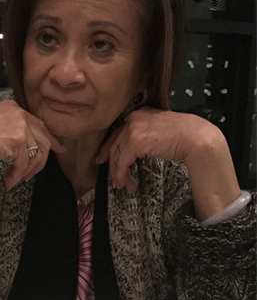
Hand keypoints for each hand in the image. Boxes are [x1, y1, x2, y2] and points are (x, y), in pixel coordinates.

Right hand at [0, 100, 65, 188]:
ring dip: (27, 170)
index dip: (50, 139)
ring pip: (37, 153)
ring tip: (16, 178)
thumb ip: (12, 130)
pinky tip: (9, 180)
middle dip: (41, 160)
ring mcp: (20, 125)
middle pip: (43, 139)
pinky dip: (18, 175)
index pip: (39, 124)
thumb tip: (29, 145)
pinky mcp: (18, 140)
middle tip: (33, 174)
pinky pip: (25, 163)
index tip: (58, 150)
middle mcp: (19, 113)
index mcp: (13, 108)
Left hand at [95, 108, 216, 191]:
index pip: (119, 132)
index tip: (104, 158)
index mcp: (140, 113)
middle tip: (113, 178)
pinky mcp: (134, 142)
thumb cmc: (185, 136)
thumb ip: (147, 135)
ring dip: (118, 173)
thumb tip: (137, 150)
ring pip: (116, 154)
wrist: (195, 138)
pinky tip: (126, 183)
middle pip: (115, 143)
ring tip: (122, 185)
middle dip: (111, 163)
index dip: (110, 147)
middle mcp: (133, 118)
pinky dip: (121, 174)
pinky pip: (122, 162)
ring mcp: (132, 129)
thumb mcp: (160, 131)